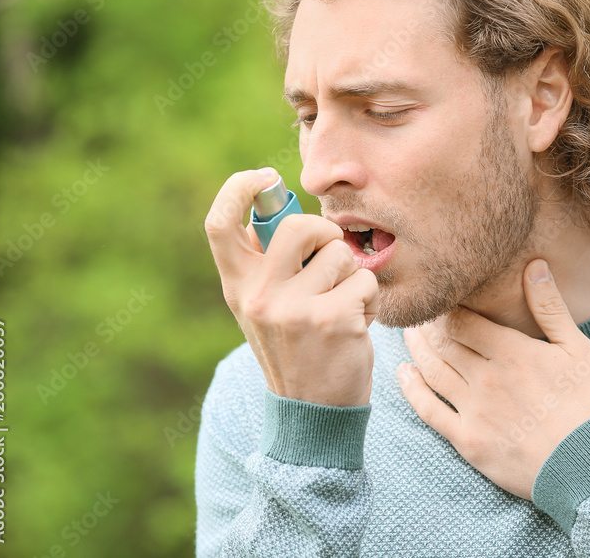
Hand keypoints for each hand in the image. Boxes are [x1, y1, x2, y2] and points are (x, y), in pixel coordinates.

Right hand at [205, 168, 377, 406]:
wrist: (313, 413)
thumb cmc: (298, 348)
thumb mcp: (267, 308)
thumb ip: (271, 264)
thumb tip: (284, 204)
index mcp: (238, 287)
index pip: (219, 224)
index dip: (238, 188)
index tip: (265, 176)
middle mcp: (259, 296)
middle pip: (298, 225)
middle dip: (326, 234)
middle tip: (331, 260)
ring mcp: (294, 309)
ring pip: (340, 253)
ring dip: (352, 275)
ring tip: (343, 305)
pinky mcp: (332, 320)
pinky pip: (366, 280)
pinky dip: (370, 299)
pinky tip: (357, 325)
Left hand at [397, 259, 589, 499]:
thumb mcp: (580, 350)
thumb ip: (550, 308)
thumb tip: (534, 265)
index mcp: (511, 352)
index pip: (462, 319)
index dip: (447, 307)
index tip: (441, 298)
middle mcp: (485, 378)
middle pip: (442, 343)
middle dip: (427, 325)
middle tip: (418, 313)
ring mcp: (473, 411)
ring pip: (432, 371)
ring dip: (416, 350)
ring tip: (408, 335)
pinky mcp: (468, 442)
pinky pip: (429, 412)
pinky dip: (412, 390)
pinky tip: (403, 375)